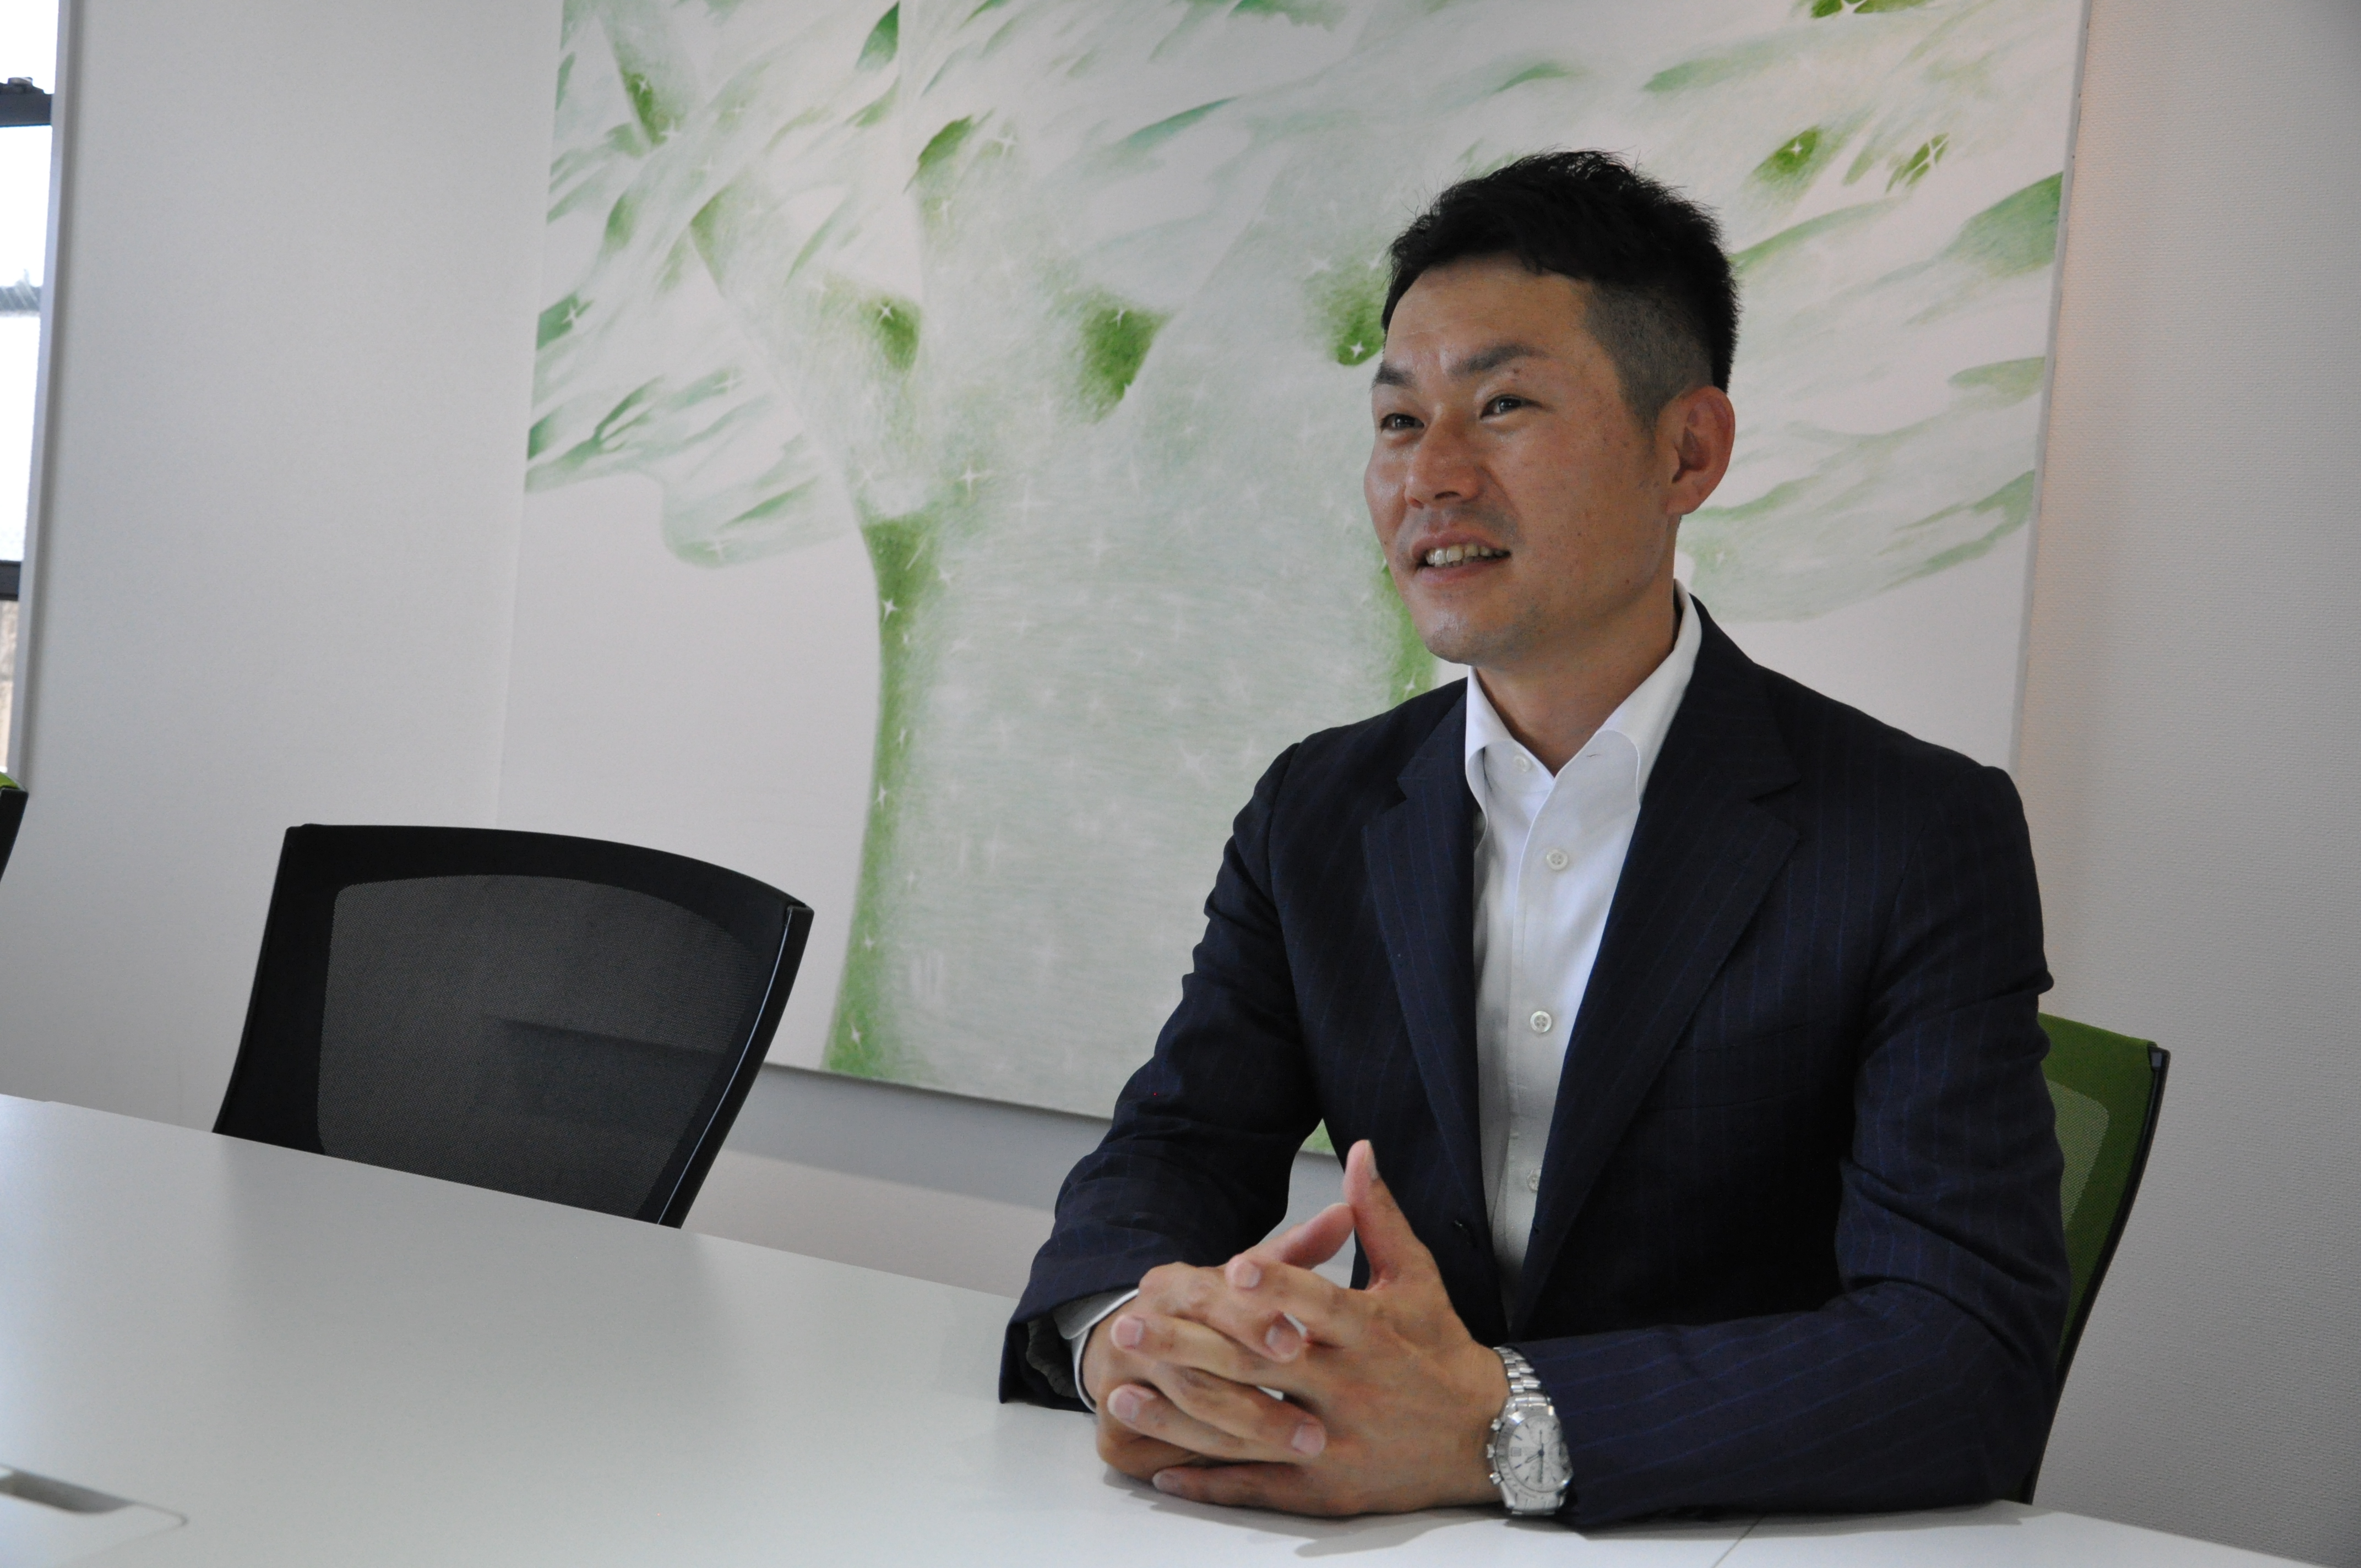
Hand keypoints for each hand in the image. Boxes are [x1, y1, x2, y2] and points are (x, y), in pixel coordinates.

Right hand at [1082, 1204, 1344, 1481]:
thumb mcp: (1247, 1281)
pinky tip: (1251, 1472)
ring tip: (1305, 1447)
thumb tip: (1344, 1213)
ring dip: (1247, 1432)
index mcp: (1171, 1284)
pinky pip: (1166, 1452)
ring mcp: (1119, 1382)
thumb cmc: (1212, 1316)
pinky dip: (1211, 1464)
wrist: (1131, 1351)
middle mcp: (1139, 1327)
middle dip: (1259, 1394)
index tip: (1298, 1341)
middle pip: (1198, 1360)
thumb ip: (1294, 1253)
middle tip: (1315, 1424)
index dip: (1252, 1319)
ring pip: (1188, 1409)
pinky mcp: (1113, 1434)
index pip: (1209, 1295)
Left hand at [1090, 1141, 1510, 1516]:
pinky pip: (1259, 1488)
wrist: (1486, 1436)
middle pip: (1262, 1365)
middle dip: (1190, 1344)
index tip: (1227, 1265)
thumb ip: (1380, 1216)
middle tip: (1129, 1323)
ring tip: (1120, 1390)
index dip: (1275, 1284)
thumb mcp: (1416, 1277)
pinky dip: (1209, 1482)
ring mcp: (1335, 1444)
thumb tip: (1360, 1150)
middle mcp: (1350, 1389)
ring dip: (1178, 1412)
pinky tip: (1161, 1469)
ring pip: (1248, 1428)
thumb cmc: (1441, 1348)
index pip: (1317, 1304)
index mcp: (1370, 1333)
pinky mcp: (1326, 1490)